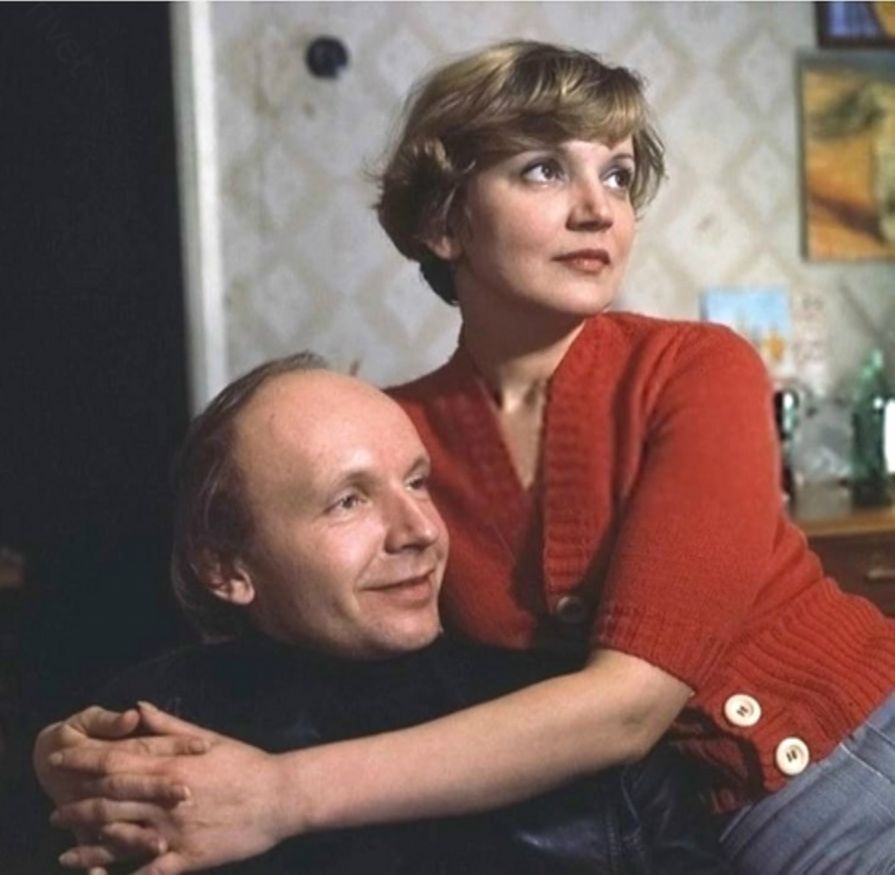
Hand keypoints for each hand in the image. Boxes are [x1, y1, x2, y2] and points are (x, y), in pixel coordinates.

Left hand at [52, 704, 288, 874]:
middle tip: (54, 811)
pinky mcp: (187, 856)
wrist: (279, 795)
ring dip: (88, 846)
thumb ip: (169, 726)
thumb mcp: (208, 737)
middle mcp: (165, 796)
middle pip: (108, 800)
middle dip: (76, 805)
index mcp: (169, 764)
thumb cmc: (245, 763)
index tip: (59, 758)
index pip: (114, 759)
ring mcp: (174, 828)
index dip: (82, 759)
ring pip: (120, 837)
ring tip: (65, 851)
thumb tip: (137, 708)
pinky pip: (147, 871)